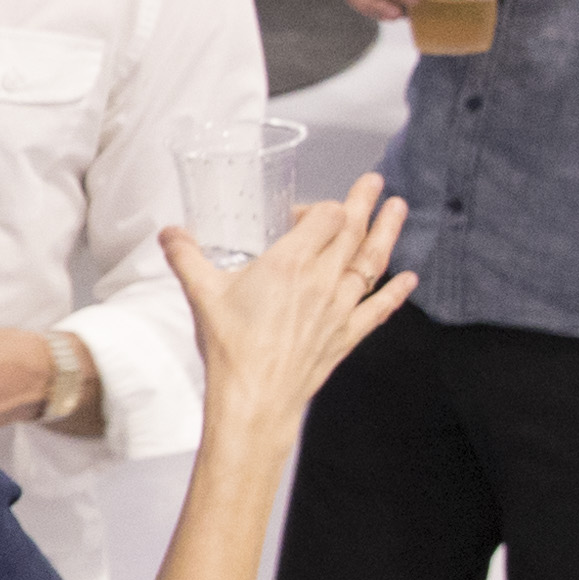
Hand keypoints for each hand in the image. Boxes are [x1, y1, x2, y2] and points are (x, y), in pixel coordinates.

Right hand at [165, 183, 418, 422]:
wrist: (254, 398)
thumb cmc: (231, 347)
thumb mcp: (201, 294)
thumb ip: (185, 257)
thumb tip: (169, 234)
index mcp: (289, 263)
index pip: (324, 218)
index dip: (318, 208)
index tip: (300, 214)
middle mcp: (322, 280)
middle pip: (352, 231)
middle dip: (363, 202)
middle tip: (373, 181)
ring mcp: (339, 307)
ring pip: (371, 262)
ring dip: (387, 232)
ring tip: (399, 207)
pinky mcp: (346, 334)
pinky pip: (379, 308)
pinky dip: (396, 292)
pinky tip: (409, 279)